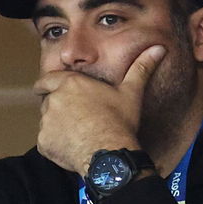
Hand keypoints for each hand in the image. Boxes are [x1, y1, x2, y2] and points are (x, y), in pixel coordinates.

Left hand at [34, 44, 166, 174]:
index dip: (45, 84)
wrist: (109, 154)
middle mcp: (54, 100)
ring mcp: (47, 122)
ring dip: (57, 127)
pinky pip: (47, 142)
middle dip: (58, 109)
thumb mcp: (131, 93)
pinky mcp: (44, 142)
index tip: (43, 87)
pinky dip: (56, 145)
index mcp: (70, 84)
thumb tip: (159, 49)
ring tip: (78, 134)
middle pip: (49, 102)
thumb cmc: (119, 122)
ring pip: (47, 122)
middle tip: (75, 118)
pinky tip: (73, 148)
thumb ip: (140, 69)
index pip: (47, 79)